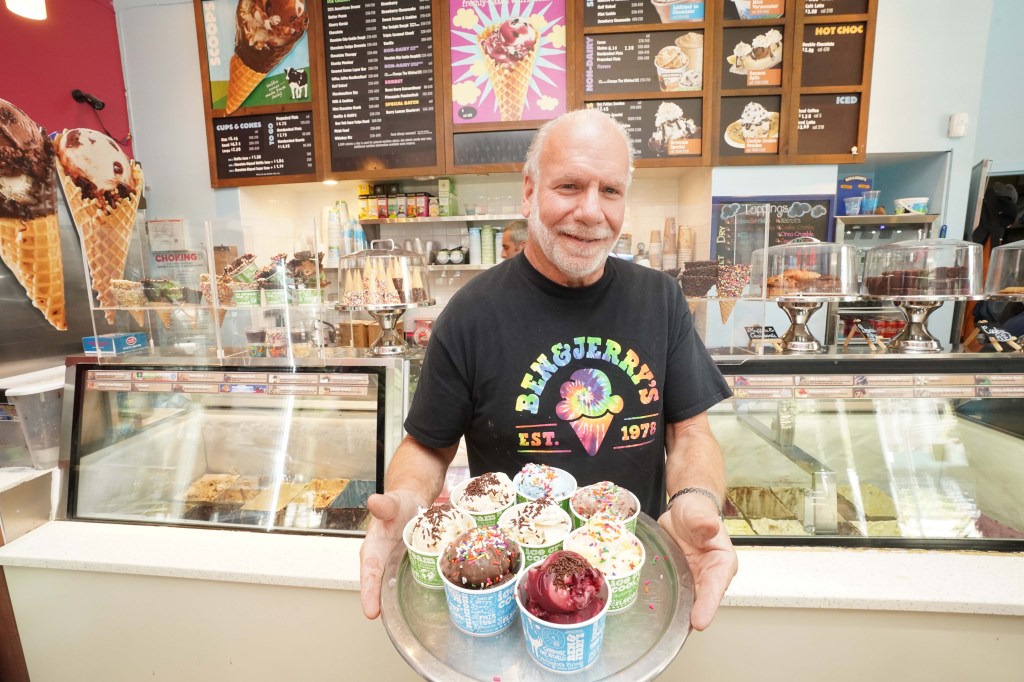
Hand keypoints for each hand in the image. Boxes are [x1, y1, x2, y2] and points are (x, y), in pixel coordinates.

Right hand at [359, 490, 420, 618]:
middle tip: (386, 621)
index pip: (370, 572)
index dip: (369, 592)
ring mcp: (398, 566)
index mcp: (374, 548)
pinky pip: (414, 579)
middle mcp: (384, 561)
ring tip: (407, 619)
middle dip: (381, 603)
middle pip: (380, 585)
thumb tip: (374, 501)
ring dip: (399, 601)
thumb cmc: (398, 504)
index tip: (370, 612)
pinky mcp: (412, 566)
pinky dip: (420, 590)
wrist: (412, 502)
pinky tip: (431, 600)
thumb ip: (385, 505)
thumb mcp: (392, 502)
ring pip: (396, 586)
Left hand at [658, 494, 737, 630]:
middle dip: (692, 616)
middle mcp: (710, 575)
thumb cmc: (696, 511)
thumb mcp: (698, 513)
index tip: (700, 622)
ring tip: (667, 630)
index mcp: (722, 562)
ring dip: (679, 613)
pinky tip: (654, 613)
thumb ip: (702, 521)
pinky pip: (673, 593)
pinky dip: (666, 603)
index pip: (716, 587)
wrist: (684, 510)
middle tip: (679, 631)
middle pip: (702, 600)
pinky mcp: (678, 579)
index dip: (708, 605)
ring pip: (687, 600)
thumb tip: (709, 526)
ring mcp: (693, 579)